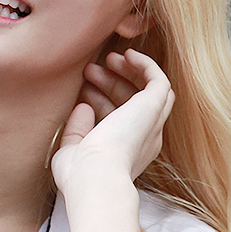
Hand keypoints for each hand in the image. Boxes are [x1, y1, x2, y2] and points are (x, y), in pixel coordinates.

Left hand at [51, 50, 173, 194]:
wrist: (94, 177)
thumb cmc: (80, 174)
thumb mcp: (71, 150)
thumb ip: (77, 130)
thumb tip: (83, 106)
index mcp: (127, 152)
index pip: (120, 120)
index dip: (101, 101)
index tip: (81, 91)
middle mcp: (145, 139)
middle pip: (135, 102)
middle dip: (112, 83)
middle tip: (89, 70)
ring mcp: (152, 123)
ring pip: (151, 90)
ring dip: (130, 72)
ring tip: (107, 58)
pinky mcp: (154, 107)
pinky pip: (159, 80)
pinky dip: (146, 65)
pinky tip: (128, 54)